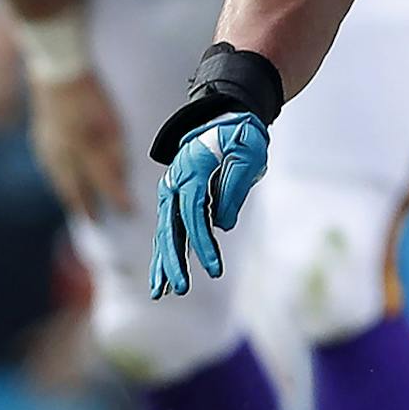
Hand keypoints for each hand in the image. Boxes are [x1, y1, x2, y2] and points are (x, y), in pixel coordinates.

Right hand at [29, 72, 130, 218]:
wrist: (57, 71)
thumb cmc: (92, 94)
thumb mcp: (113, 122)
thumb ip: (116, 151)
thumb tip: (120, 176)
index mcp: (84, 149)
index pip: (105, 182)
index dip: (117, 199)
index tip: (128, 214)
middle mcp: (63, 155)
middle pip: (77, 190)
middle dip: (89, 208)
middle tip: (97, 224)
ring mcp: (48, 150)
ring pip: (61, 183)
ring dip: (72, 198)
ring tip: (82, 211)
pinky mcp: (40, 142)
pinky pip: (51, 171)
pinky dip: (61, 182)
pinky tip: (65, 185)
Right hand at [151, 110, 268, 299]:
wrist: (226, 117)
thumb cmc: (242, 136)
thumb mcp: (248, 154)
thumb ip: (234, 186)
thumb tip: (222, 224)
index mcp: (191, 169)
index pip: (194, 213)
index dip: (203, 242)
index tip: (214, 269)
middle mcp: (174, 182)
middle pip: (170, 226)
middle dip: (174, 260)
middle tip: (179, 288)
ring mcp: (171, 191)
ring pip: (163, 232)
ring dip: (162, 262)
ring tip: (160, 292)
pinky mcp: (174, 200)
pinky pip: (167, 230)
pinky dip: (163, 254)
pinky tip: (160, 278)